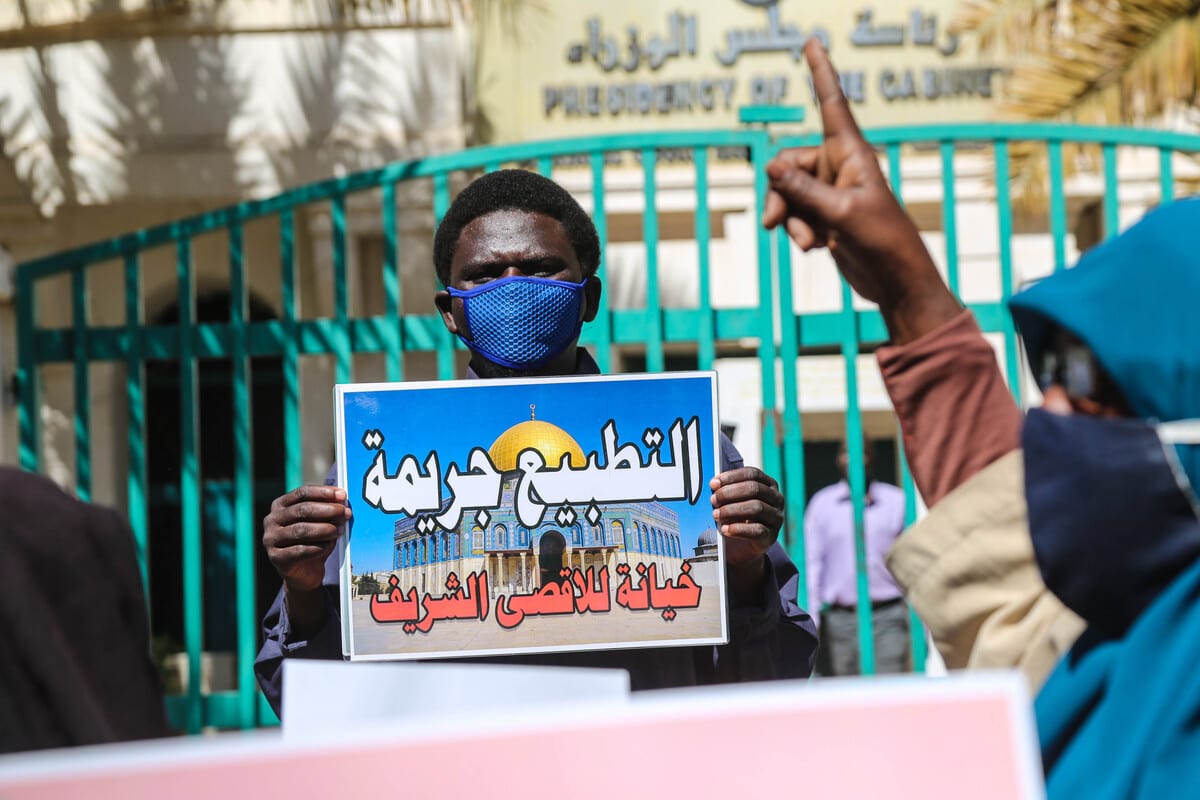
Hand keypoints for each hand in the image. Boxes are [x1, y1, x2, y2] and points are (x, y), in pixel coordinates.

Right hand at [263, 485, 350, 595]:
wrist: (304, 572)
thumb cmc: (313, 541)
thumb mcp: (320, 523)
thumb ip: (328, 511)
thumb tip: (343, 503)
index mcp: (280, 505)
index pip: (302, 493)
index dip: (324, 492)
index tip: (343, 495)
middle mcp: (272, 520)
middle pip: (302, 510)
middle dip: (327, 510)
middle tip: (345, 513)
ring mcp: (271, 538)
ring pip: (301, 530)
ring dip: (324, 529)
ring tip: (340, 530)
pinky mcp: (275, 557)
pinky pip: (299, 550)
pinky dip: (317, 547)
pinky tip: (329, 545)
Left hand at [710, 467, 783, 568]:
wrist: (742, 547)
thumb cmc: (737, 517)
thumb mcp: (733, 501)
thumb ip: (727, 491)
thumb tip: (714, 484)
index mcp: (768, 485)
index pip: (752, 474)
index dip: (732, 476)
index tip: (714, 483)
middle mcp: (776, 499)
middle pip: (755, 489)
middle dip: (730, 493)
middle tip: (713, 500)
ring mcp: (776, 518)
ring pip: (757, 508)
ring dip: (732, 510)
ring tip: (716, 514)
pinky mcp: (772, 536)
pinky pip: (757, 530)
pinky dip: (738, 529)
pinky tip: (725, 529)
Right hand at [762, 38, 958, 344]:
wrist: (894, 280)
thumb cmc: (882, 241)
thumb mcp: (840, 214)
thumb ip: (803, 190)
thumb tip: (770, 167)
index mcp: (851, 153)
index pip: (831, 104)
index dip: (821, 73)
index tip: (812, 42)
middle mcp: (838, 167)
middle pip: (787, 163)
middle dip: (779, 194)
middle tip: (776, 222)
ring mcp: (829, 193)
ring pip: (786, 193)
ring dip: (789, 220)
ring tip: (807, 242)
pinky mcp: (823, 217)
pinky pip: (793, 216)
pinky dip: (797, 233)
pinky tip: (814, 248)